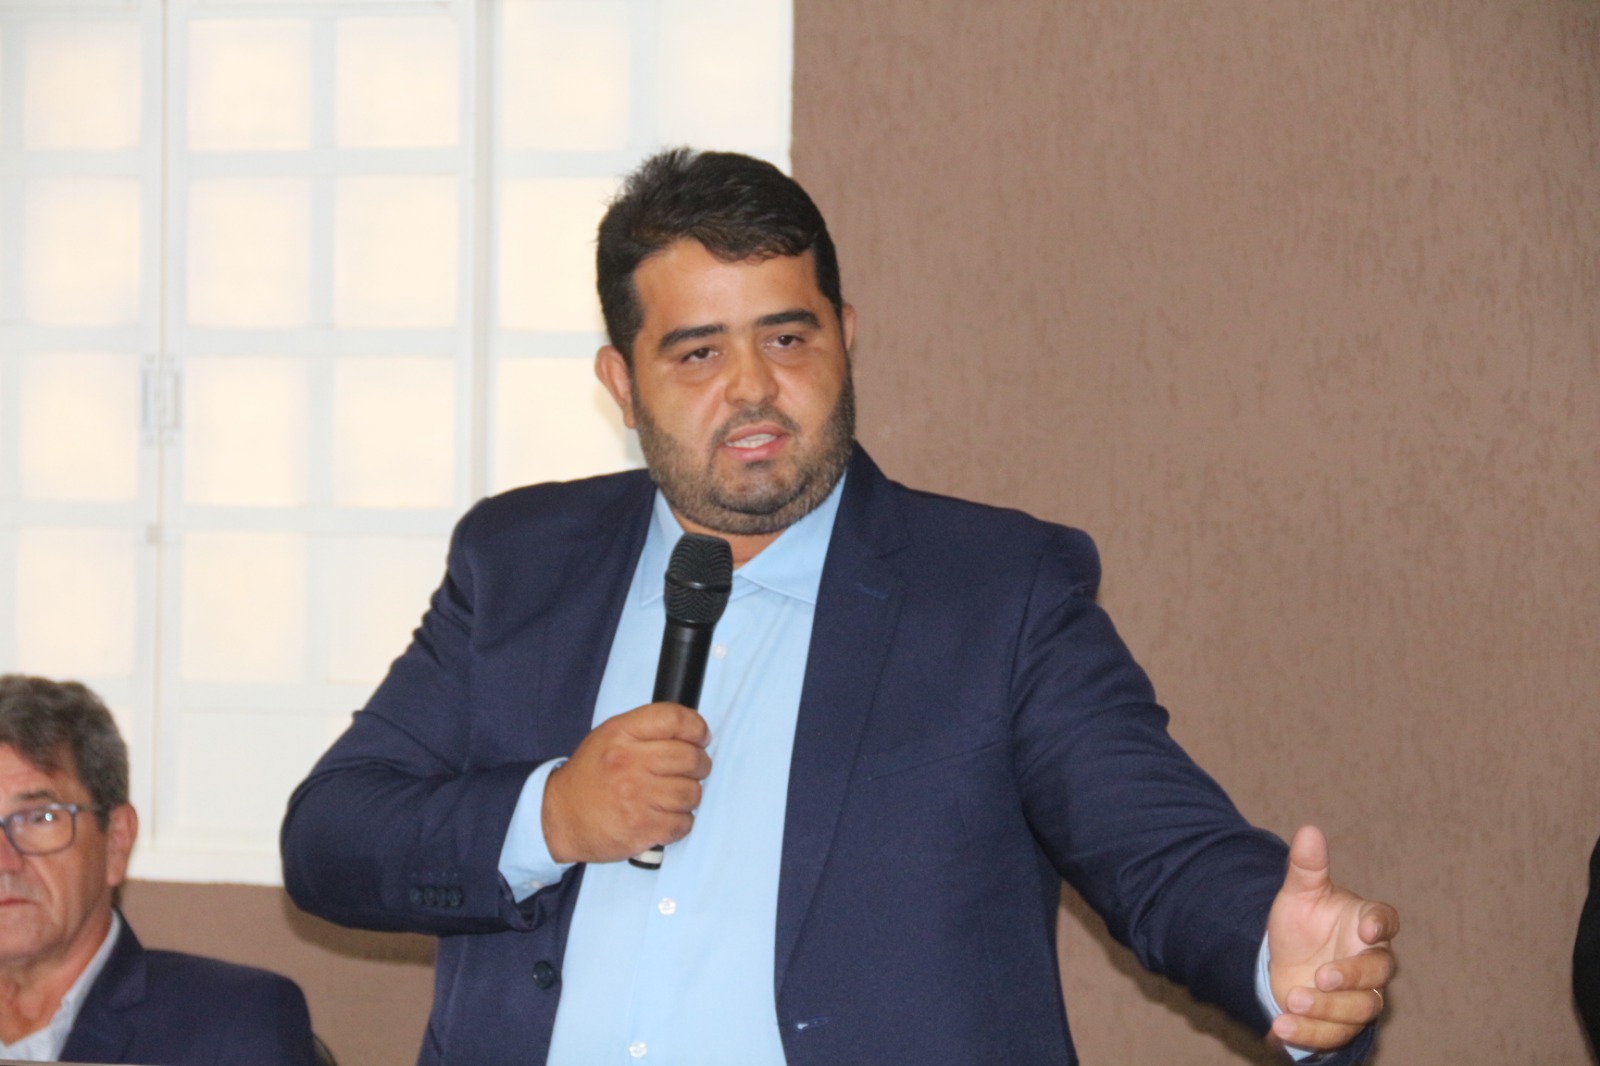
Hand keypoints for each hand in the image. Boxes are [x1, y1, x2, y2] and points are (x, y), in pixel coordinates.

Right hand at [541, 702, 711, 863]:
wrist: (559, 817)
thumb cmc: (590, 776)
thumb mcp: (610, 736)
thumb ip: (647, 729)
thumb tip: (693, 733)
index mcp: (621, 734)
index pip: (675, 719)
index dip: (697, 728)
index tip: (700, 737)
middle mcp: (629, 763)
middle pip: (691, 757)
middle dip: (699, 764)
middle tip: (691, 770)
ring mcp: (636, 798)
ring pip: (692, 793)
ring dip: (689, 796)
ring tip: (671, 796)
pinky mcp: (642, 829)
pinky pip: (684, 823)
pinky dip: (680, 822)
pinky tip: (663, 816)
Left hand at [1266, 825, 1398, 1050]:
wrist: (1284, 960)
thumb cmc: (1303, 922)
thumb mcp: (1299, 894)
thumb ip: (1306, 867)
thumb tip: (1308, 830)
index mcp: (1365, 923)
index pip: (1385, 921)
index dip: (1381, 924)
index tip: (1367, 926)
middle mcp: (1369, 961)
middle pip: (1378, 972)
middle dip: (1351, 976)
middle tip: (1320, 975)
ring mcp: (1358, 995)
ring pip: (1360, 1008)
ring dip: (1327, 1008)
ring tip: (1291, 1000)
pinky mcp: (1339, 1023)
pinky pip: (1333, 1034)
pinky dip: (1308, 1033)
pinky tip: (1280, 1027)